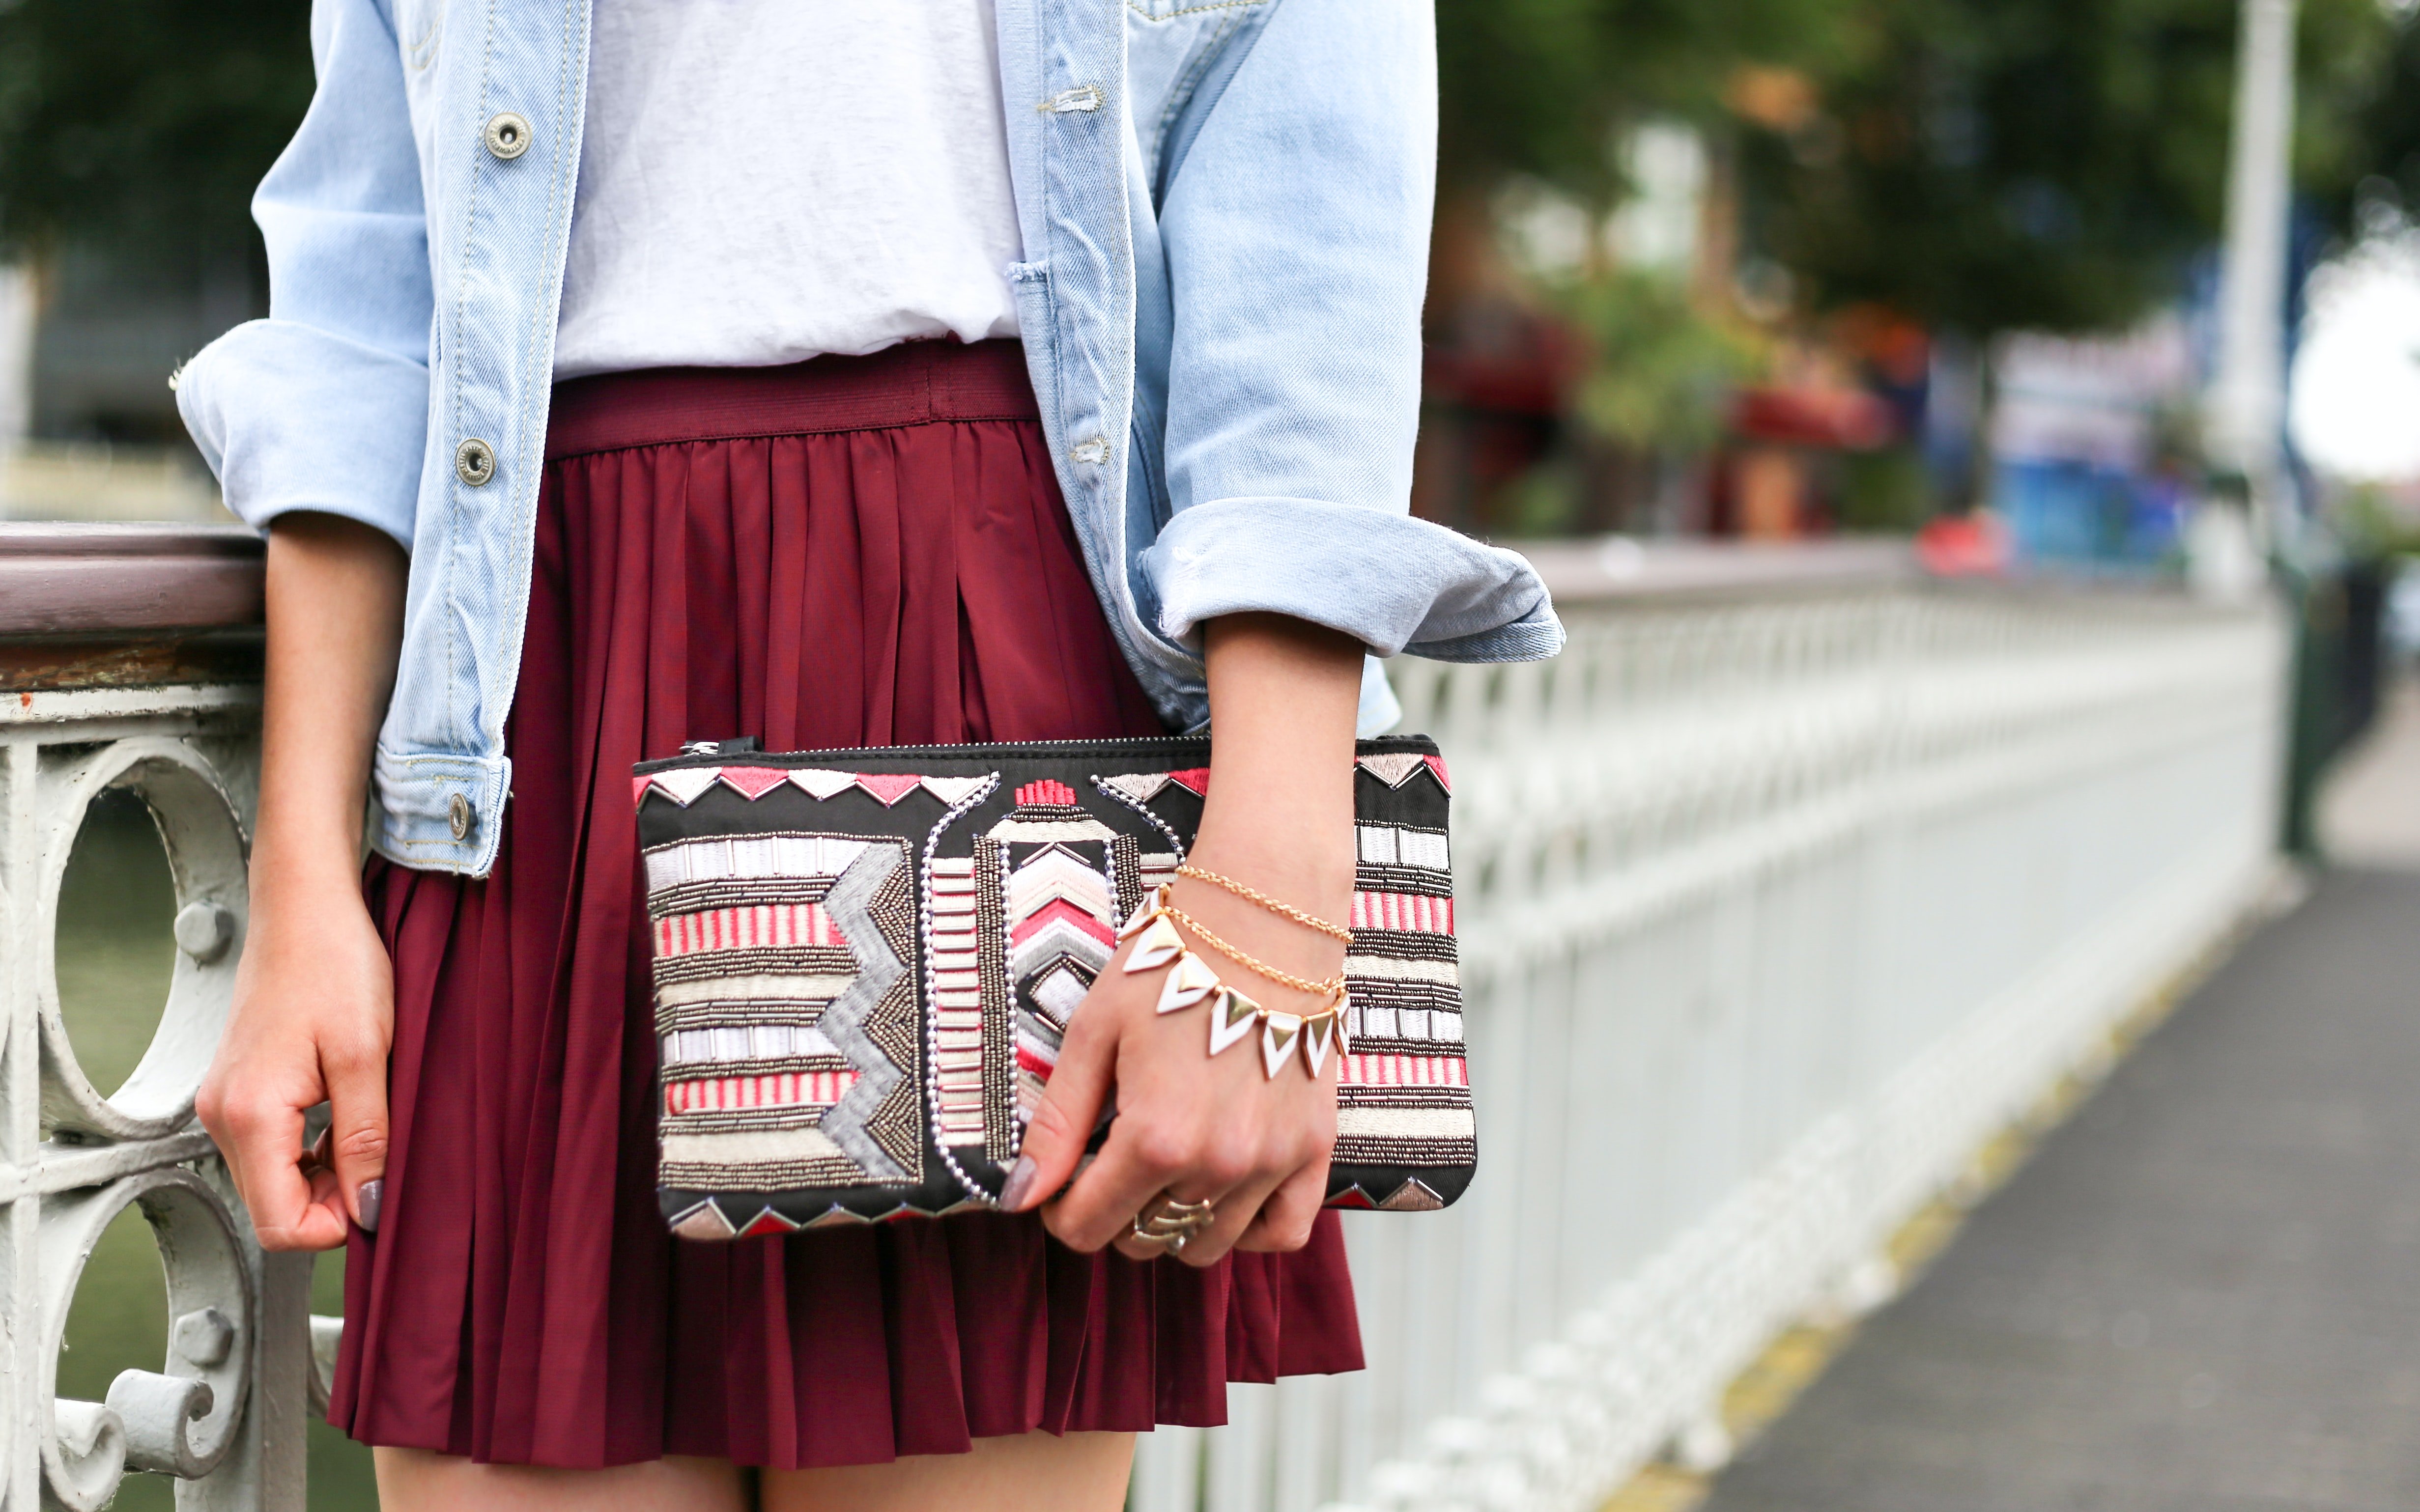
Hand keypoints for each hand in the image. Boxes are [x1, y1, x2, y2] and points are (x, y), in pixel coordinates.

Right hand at [196, 877, 392, 1250]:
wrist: (305, 908)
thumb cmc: (336, 965)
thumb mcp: (367, 1056)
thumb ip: (365, 1140)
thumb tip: (367, 1210)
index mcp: (251, 1114)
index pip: (280, 1223)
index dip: (334, 1226)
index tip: (380, 1197)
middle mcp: (224, 1115)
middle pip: (274, 1206)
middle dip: (333, 1199)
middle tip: (385, 1159)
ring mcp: (226, 1102)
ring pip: (275, 1179)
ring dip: (326, 1173)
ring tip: (372, 1129)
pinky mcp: (240, 1089)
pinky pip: (273, 1148)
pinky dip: (313, 1149)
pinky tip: (348, 1115)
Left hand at [1002, 610, 1362, 1263]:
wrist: (1265, 922)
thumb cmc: (1170, 965)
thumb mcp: (1094, 1033)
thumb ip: (1059, 1123)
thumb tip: (1023, 1197)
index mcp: (1154, 1137)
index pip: (1088, 1226)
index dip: (1061, 1211)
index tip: (1064, 1182)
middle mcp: (1216, 1164)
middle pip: (1144, 1239)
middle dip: (1114, 1213)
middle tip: (1113, 1163)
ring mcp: (1271, 1163)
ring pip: (1207, 1246)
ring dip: (1175, 1222)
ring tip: (1166, 1173)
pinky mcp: (1314, 1149)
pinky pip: (1283, 1233)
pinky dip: (1249, 1230)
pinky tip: (1224, 1196)